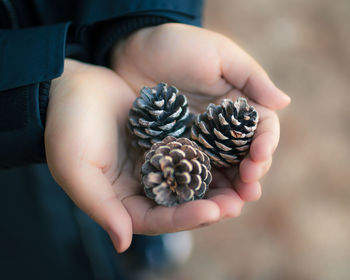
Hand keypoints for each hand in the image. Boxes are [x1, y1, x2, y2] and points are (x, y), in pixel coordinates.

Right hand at [45, 59, 227, 252]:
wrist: (73, 89)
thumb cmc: (67, 129)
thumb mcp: (77, 169)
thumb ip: (100, 207)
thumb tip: (123, 243)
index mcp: (123, 200)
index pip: (158, 218)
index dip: (184, 217)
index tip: (210, 211)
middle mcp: (144, 185)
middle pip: (182, 203)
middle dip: (211, 205)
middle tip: (238, 202)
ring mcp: (158, 162)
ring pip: (193, 180)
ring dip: (218, 184)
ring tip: (245, 183)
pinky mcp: (167, 140)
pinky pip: (193, 151)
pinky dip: (211, 155)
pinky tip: (231, 152)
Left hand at [111, 23, 290, 213]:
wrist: (135, 51)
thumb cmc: (179, 46)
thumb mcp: (220, 55)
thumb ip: (252, 79)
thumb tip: (285, 102)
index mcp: (238, 107)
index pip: (260, 132)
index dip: (264, 147)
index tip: (258, 158)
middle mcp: (221, 129)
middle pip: (242, 159)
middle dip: (248, 177)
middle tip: (248, 192)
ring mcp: (197, 142)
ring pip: (218, 172)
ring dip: (226, 190)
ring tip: (228, 206)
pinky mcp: (173, 150)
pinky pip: (188, 172)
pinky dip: (195, 187)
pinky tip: (197, 199)